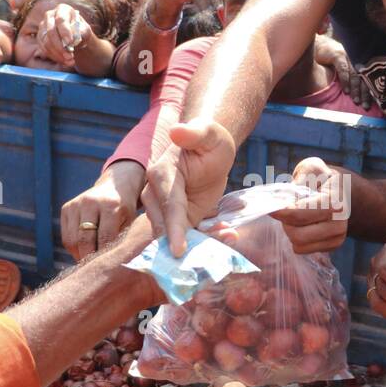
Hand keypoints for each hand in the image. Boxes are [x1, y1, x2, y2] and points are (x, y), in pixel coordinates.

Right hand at [36, 2, 93, 68]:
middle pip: (51, 32)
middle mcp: (49, 16)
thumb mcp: (85, 30)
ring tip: (70, 61)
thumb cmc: (81, 31)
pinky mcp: (40, 38)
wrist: (75, 37)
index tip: (70, 42)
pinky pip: (44, 49)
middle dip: (60, 47)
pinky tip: (64, 61)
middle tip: (70, 57)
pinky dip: (54, 57)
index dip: (64, 31)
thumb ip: (82, 32)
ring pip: (46, 42)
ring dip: (58, 54)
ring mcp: (43, 27)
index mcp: (62, 9)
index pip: (61, 19)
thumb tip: (74, 38)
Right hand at [61, 160, 144, 259]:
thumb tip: (115, 265)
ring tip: (89, 262)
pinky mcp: (67, 207)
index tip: (107, 268)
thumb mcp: (130, 222)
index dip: (104, 256)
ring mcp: (76, 204)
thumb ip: (122, 240)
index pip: (104, 238)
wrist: (115, 184)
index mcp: (111, 206)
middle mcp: (91, 202)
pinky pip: (66, 235)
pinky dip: (73, 248)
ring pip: (72, 240)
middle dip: (89, 258)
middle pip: (84, 240)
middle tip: (95, 270)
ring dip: (79, 255)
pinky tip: (83, 251)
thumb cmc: (125, 209)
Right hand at [141, 119, 237, 256]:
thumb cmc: (209, 139)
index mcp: (160, 175)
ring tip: (229, 236)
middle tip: (213, 255)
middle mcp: (156, 196)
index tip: (177, 250)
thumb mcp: (208, 133)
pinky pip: (191, 235)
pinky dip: (208, 239)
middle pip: (167, 228)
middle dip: (188, 244)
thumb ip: (194, 132)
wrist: (211, 150)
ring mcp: (166, 210)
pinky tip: (229, 234)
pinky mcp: (180, 220)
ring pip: (178, 236)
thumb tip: (176, 131)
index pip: (168, 206)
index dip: (173, 228)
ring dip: (202, 242)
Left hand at [269, 156, 350, 253]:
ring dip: (291, 231)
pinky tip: (303, 226)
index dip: (280, 212)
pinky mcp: (333, 246)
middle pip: (296, 234)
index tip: (269, 208)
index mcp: (334, 202)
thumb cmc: (324, 178)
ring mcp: (338, 237)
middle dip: (286, 223)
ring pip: (298, 245)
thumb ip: (300, 179)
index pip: (299, 214)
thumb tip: (286, 198)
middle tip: (286, 210)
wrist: (345, 192)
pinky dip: (297, 240)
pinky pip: (303, 250)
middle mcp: (339, 223)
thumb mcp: (313, 168)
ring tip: (296, 217)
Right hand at [312, 34, 371, 108]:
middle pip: (364, 79)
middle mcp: (356, 60)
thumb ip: (351, 78)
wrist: (321, 44)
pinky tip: (346, 90)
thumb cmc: (333, 59)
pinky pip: (343, 69)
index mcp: (360, 64)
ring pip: (355, 75)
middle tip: (365, 106)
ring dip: (356, 89)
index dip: (370, 92)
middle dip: (365, 93)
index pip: (368, 79)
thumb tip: (358, 95)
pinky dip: (345, 80)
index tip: (371, 105)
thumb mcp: (344, 68)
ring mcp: (348, 57)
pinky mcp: (338, 55)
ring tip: (356, 100)